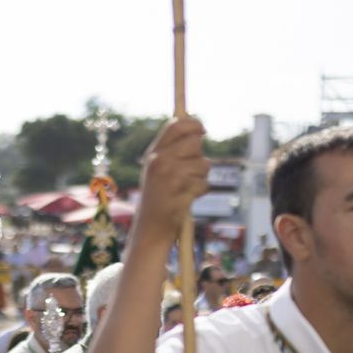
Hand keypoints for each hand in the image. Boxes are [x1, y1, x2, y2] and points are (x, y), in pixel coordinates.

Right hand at [134, 117, 209, 243]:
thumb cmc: (157, 198)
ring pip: (203, 165)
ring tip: (185, 188)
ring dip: (200, 177)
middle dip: (199, 156)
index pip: (176, 126)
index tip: (202, 129)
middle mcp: (159, 161)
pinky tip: (186, 199)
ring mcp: (170, 176)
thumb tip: (197, 129)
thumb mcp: (157, 170)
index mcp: (153, 154)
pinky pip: (204, 184)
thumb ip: (172, 150)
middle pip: (195, 143)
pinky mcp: (181, 192)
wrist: (149, 229)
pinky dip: (199, 192)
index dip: (194, 123)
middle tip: (190, 171)